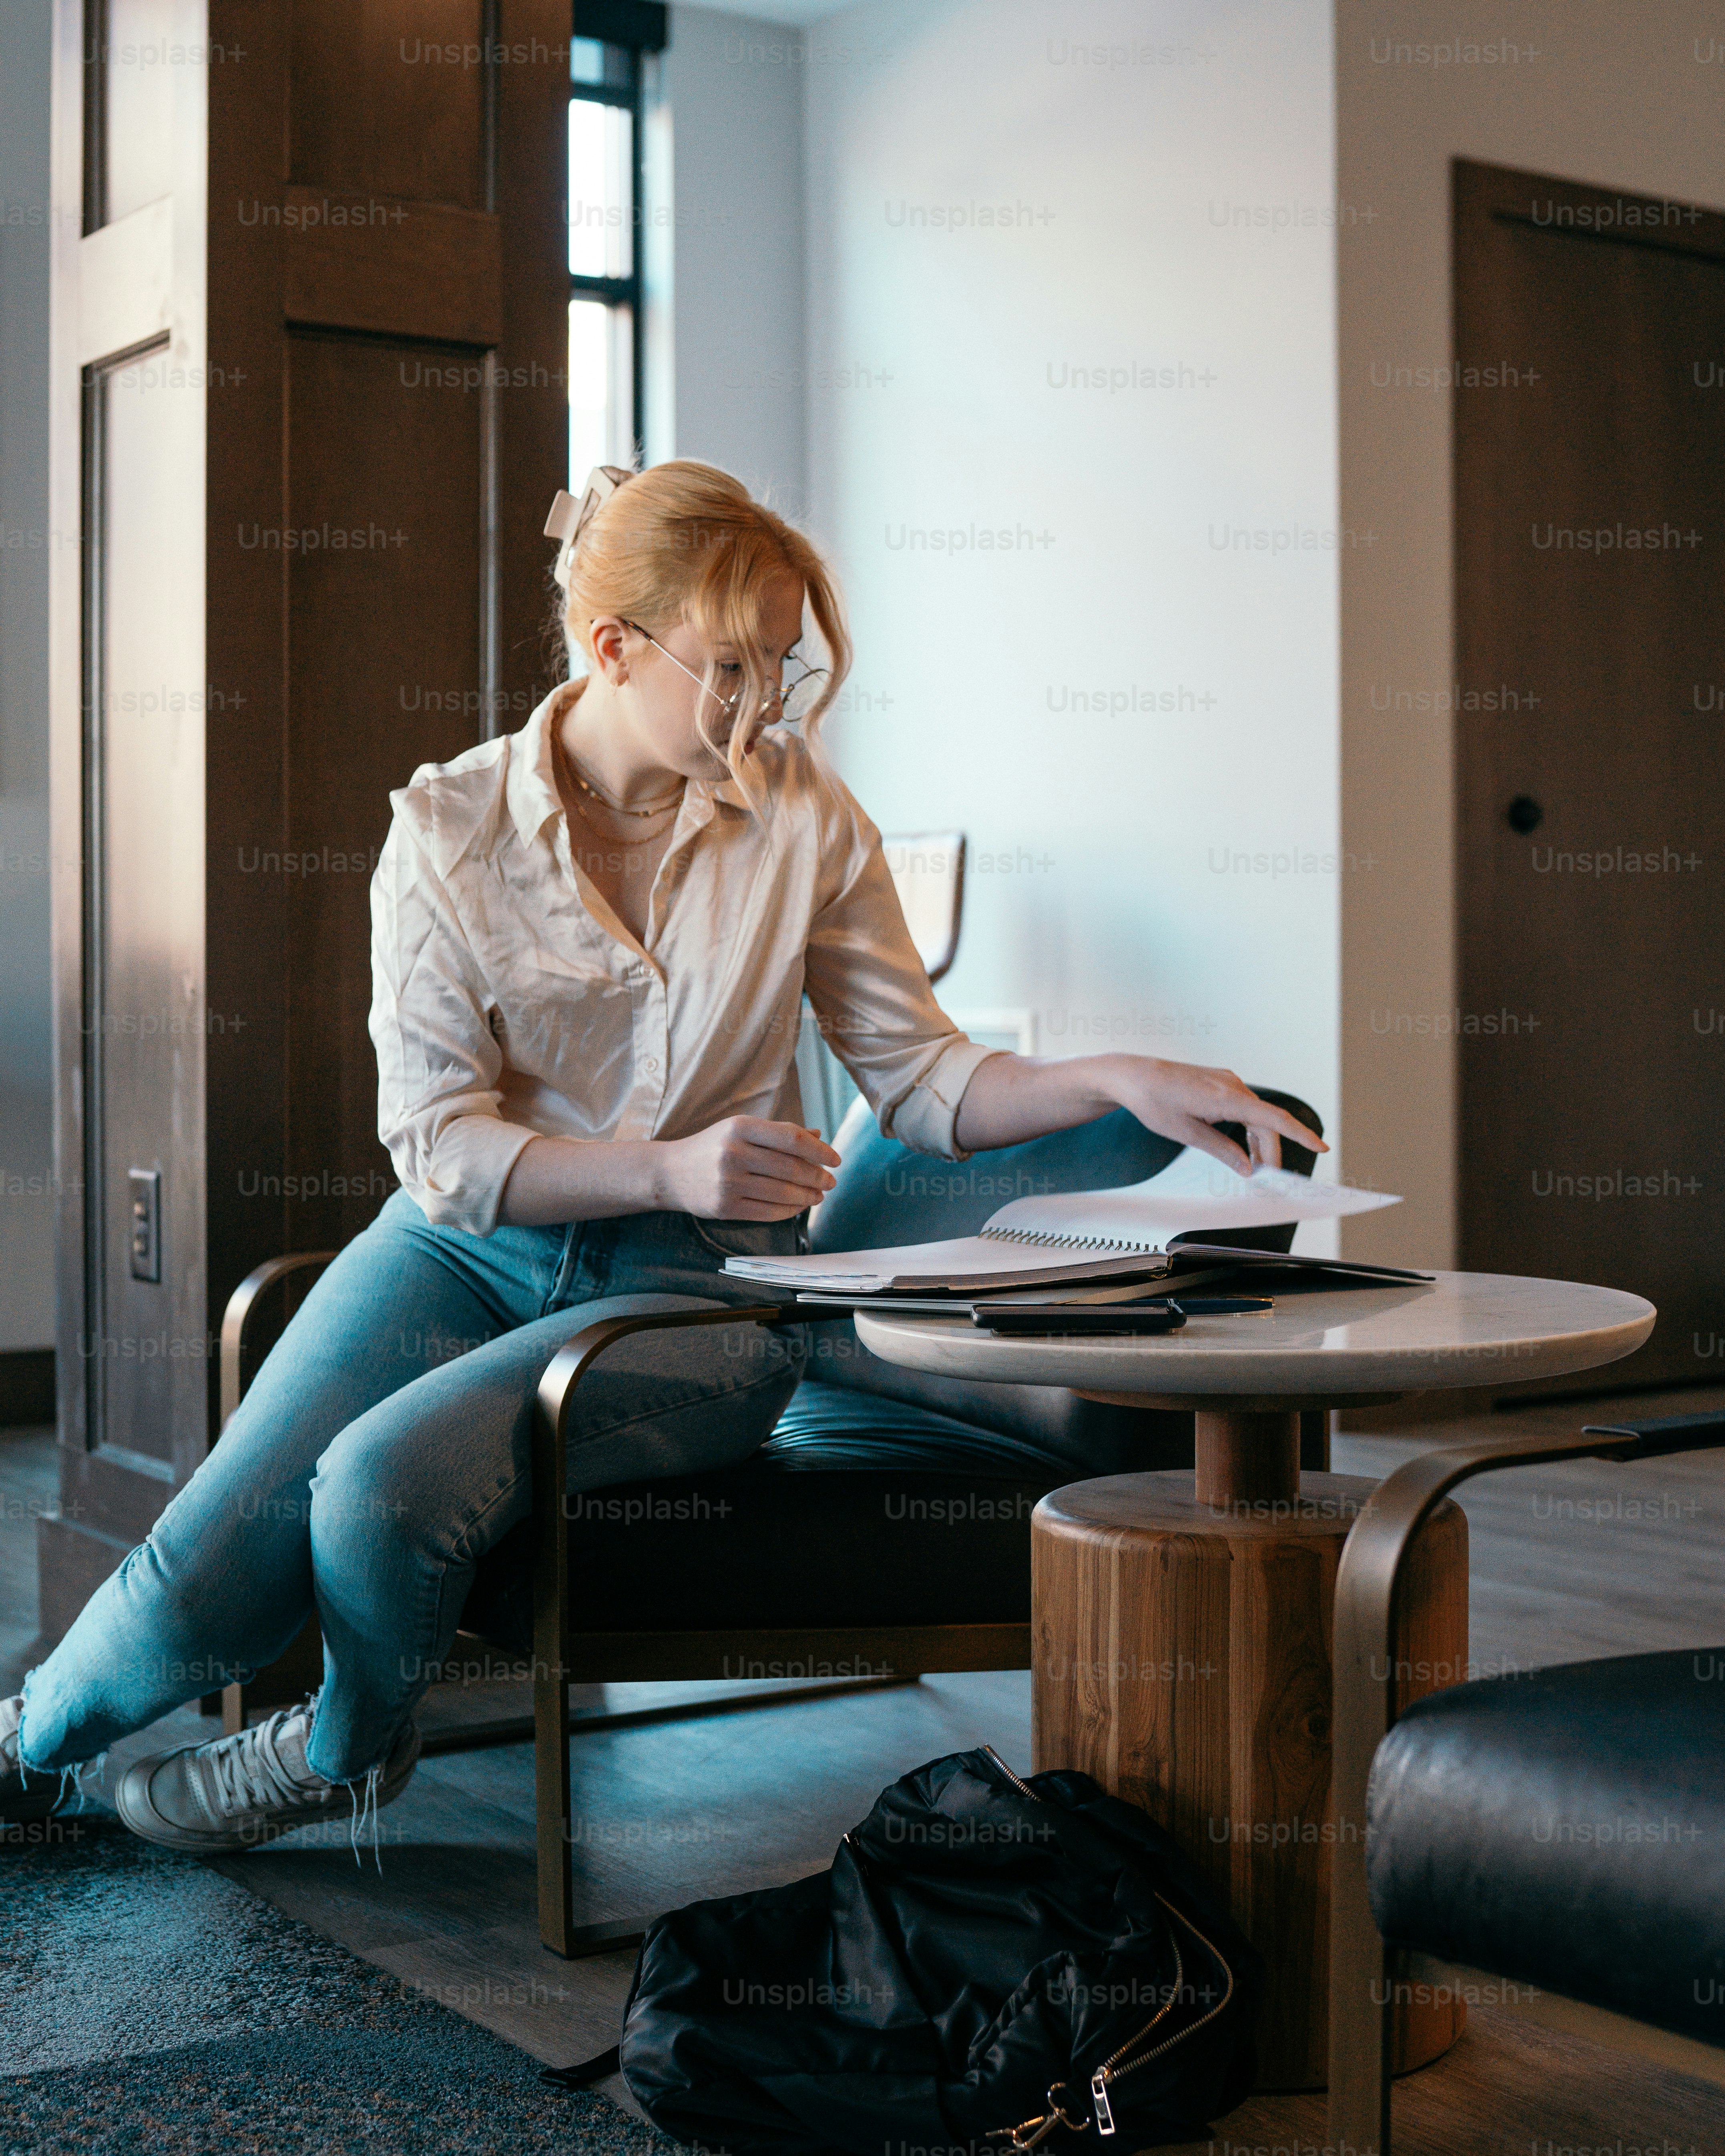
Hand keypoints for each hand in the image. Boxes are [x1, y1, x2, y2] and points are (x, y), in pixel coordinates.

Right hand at [656, 1116, 839, 1218]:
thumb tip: (818, 1137)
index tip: (835, 1159)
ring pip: (782, 1193)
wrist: (670, 1173)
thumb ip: (779, 1133)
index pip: (792, 1139)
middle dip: (817, 1177)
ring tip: (818, 1195)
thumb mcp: (741, 1129)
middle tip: (830, 1182)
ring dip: (807, 1197)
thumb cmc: (713, 1147)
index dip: (819, 1151)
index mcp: (740, 1127)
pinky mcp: (725, 1208)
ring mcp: (728, 1182)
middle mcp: (733, 1153)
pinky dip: (789, 1210)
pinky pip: (768, 1212)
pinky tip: (798, 1206)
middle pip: (790, 1168)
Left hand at [1103, 1057, 1328, 1177]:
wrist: (1133, 1076)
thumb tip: (1247, 1168)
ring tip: (1253, 1169)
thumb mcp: (1187, 1133)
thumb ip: (1221, 1150)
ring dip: (1258, 1142)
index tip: (1322, 1146)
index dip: (1300, 1134)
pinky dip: (1248, 1128)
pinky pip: (1244, 1107)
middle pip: (1266, 1123)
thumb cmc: (1154, 1102)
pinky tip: (1241, 1148)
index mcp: (1226, 1098)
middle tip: (1268, 1180)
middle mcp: (1232, 1085)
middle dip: (1270, 1152)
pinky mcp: (1220, 1082)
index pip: (1274, 1118)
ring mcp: (1227, 1081)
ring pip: (1256, 1116)